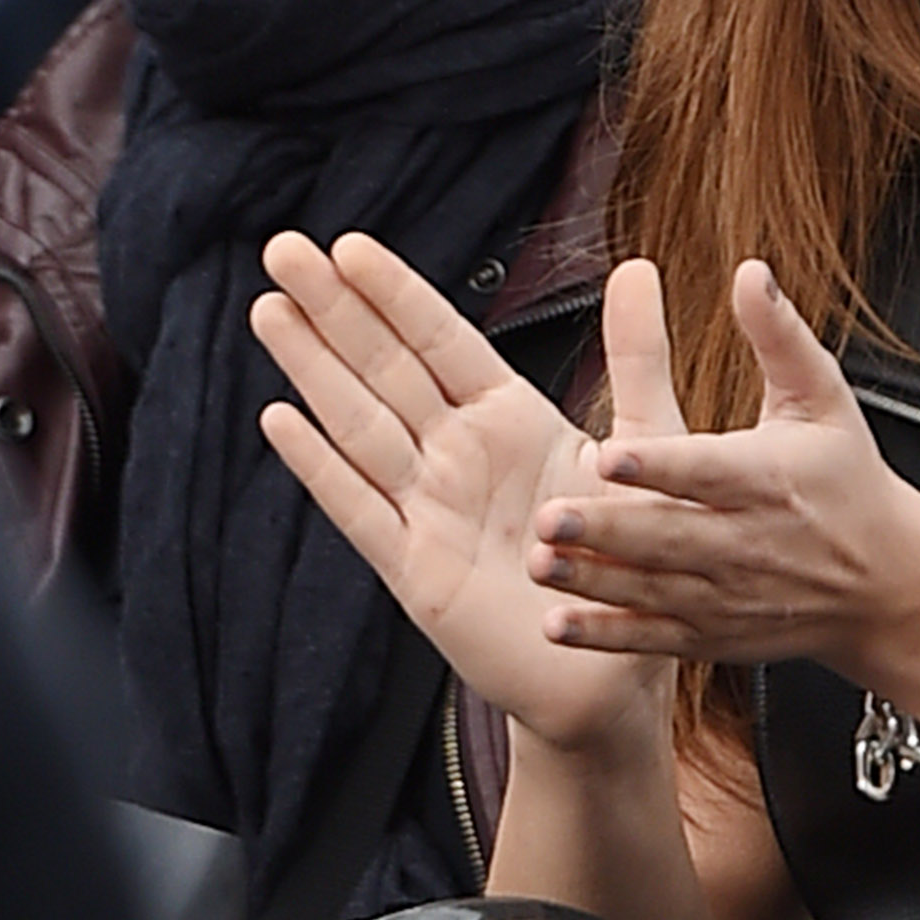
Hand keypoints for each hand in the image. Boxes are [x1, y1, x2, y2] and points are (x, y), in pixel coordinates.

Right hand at [251, 230, 672, 757]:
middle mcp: (461, 456)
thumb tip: (639, 267)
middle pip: (385, 369)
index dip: (395, 294)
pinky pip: (360, 510)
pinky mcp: (414, 571)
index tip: (349, 244)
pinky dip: (321, 467)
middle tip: (282, 250)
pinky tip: (279, 421)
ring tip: (270, 311)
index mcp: (513, 420)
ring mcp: (430, 510)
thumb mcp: (650, 445)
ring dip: (314, 370)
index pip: (442, 341)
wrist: (613, 675)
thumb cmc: (636, 560)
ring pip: (360, 425)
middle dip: (334, 311)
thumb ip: (638, 357)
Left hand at [524, 259, 919, 682]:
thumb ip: (779, 336)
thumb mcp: (825, 400)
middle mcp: (748, 540)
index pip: (706, 469)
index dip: (658, 465)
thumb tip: (750, 271)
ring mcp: (730, 593)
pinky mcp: (716, 633)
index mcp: (769, 477)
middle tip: (547, 517)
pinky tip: (561, 625)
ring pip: (653, 588)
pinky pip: (656, 637)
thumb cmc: (849, 481)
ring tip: (539, 564)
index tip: (609, 454)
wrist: (887, 585)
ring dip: (594, 580)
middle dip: (608, 528)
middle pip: (669, 534)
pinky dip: (609, 635)